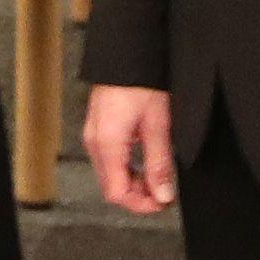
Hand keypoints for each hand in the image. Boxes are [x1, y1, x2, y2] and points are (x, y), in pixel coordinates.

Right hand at [84, 83, 176, 213]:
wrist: (128, 53)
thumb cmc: (141, 81)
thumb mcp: (158, 125)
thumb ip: (159, 164)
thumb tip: (163, 194)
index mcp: (107, 144)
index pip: (117, 193)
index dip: (141, 205)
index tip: (163, 203)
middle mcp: (95, 142)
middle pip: (112, 187)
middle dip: (139, 196)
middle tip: (165, 193)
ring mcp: (94, 135)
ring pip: (110, 175)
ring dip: (134, 182)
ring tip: (158, 177)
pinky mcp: (98, 129)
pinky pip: (109, 160)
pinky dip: (127, 168)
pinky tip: (144, 162)